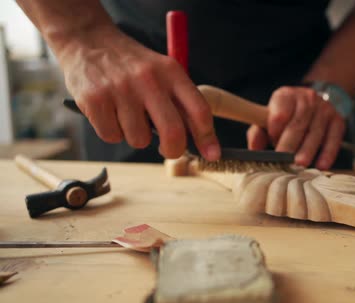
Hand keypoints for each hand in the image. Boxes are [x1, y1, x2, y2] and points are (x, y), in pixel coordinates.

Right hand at [56, 25, 219, 159]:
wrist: (88, 41)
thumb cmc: (132, 66)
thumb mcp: (162, 72)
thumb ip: (181, 102)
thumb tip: (203, 143)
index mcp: (171, 72)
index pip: (199, 110)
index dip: (208, 137)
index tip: (212, 154)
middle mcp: (148, 79)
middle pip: (173, 132)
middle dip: (173, 150)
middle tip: (167, 149)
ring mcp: (120, 89)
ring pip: (139, 140)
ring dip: (135, 136)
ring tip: (128, 115)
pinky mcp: (94, 100)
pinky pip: (112, 136)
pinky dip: (112, 132)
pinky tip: (110, 113)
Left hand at [247, 86, 345, 169]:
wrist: (317, 99)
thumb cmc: (288, 114)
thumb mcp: (270, 115)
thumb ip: (259, 131)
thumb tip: (253, 149)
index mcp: (286, 96)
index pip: (280, 114)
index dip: (275, 131)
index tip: (272, 143)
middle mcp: (306, 99)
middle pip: (297, 124)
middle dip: (290, 144)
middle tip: (284, 160)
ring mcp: (324, 109)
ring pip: (315, 132)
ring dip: (307, 150)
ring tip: (300, 165)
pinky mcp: (338, 120)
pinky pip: (333, 138)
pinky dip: (328, 153)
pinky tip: (322, 165)